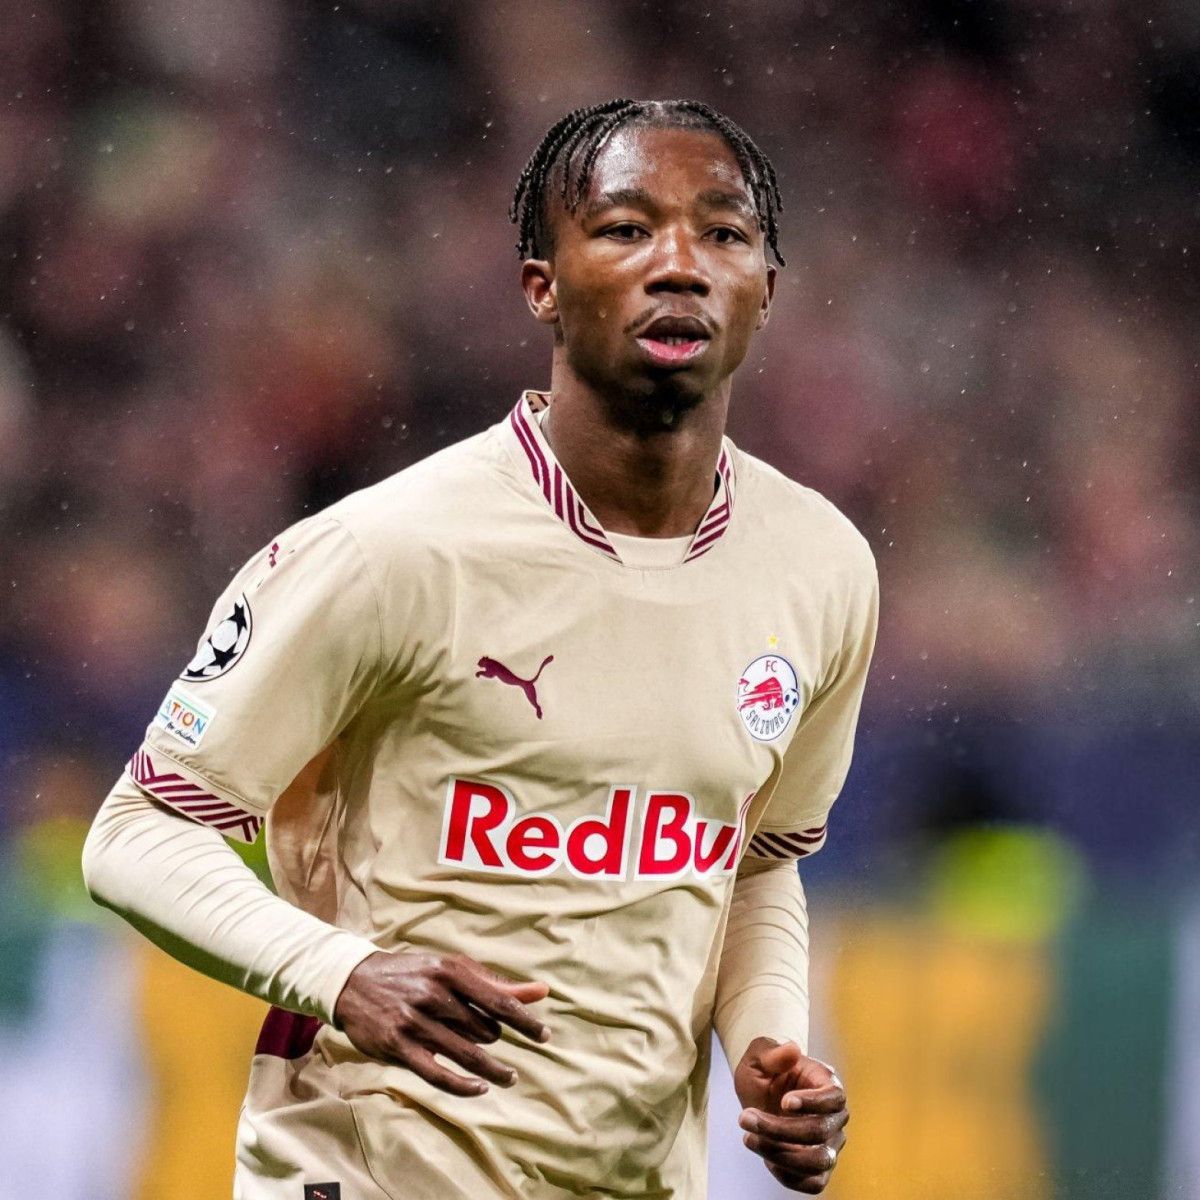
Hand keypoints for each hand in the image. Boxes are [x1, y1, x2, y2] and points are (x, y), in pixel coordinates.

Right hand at [333, 950, 549, 1096]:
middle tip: (495, 1042)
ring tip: (509, 1077)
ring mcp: (415, 1022)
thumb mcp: (450, 968)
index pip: (499, 1000)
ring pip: (467, 1053)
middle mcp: (434, 995)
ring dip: (493, 1070)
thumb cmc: (412, 973)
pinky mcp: (398, 1046)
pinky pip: (437, 1074)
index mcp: (450, 971)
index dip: (525, 1021)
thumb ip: (494, 983)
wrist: (353, 981)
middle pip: (484, 1029)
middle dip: (496, 1038)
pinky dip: (463, 1085)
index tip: (545, 1036)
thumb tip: (541, 991)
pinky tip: (480, 1088)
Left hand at [733, 1037, 847, 1192]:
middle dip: (779, 1129)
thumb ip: (772, 1052)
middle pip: (820, 1132)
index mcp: (827, 1083)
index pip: (834, 1097)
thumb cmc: (764, 1071)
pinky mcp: (818, 1168)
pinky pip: (814, 1183)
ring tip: (748, 1139)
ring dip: (780, 1154)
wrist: (760, 1093)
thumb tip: (792, 1050)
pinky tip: (766, 1158)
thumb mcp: (759, 1055)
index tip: (783, 1102)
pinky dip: (789, 1176)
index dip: (813, 1103)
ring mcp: (830, 1144)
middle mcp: (835, 1117)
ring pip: (818, 1162)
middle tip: (744, 1117)